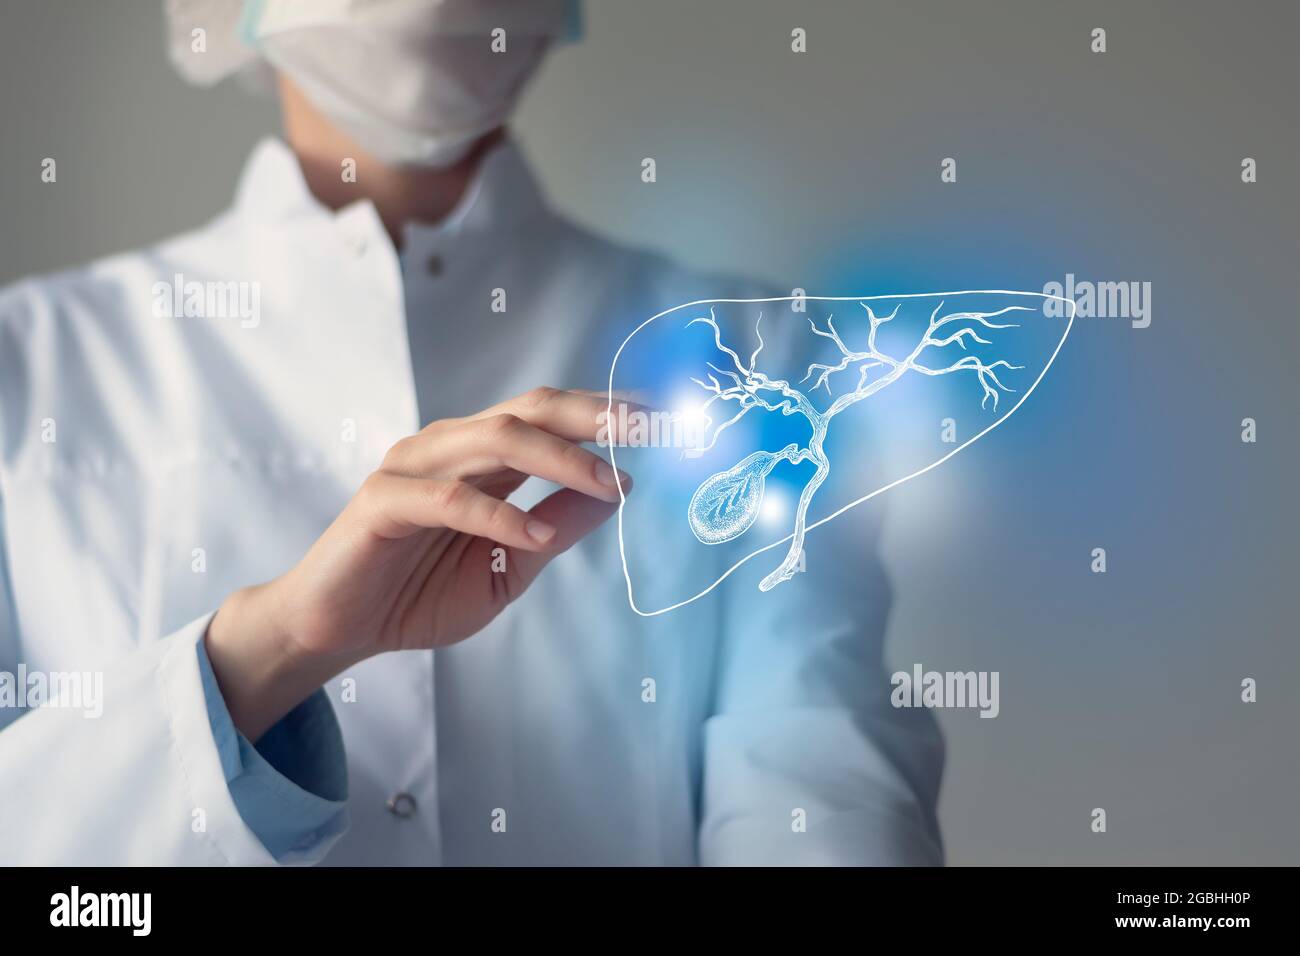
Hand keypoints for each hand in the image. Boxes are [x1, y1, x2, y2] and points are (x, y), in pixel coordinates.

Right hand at [205, 387, 631, 738]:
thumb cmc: (417, 594)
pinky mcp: (383, 501)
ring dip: (562, 459)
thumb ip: (556, 530)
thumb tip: (618, 494)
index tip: (666, 420)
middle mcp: (451, 448)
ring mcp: (414, 467)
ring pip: (497, 439)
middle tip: (654, 427)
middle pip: (532, 409)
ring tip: (611, 484)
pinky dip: (499, 514)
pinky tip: (535, 535)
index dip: (608, 414)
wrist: (337, 629)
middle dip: (598, 416)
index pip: (552, 417)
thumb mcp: (508, 568)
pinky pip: (450, 498)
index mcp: (482, 458)